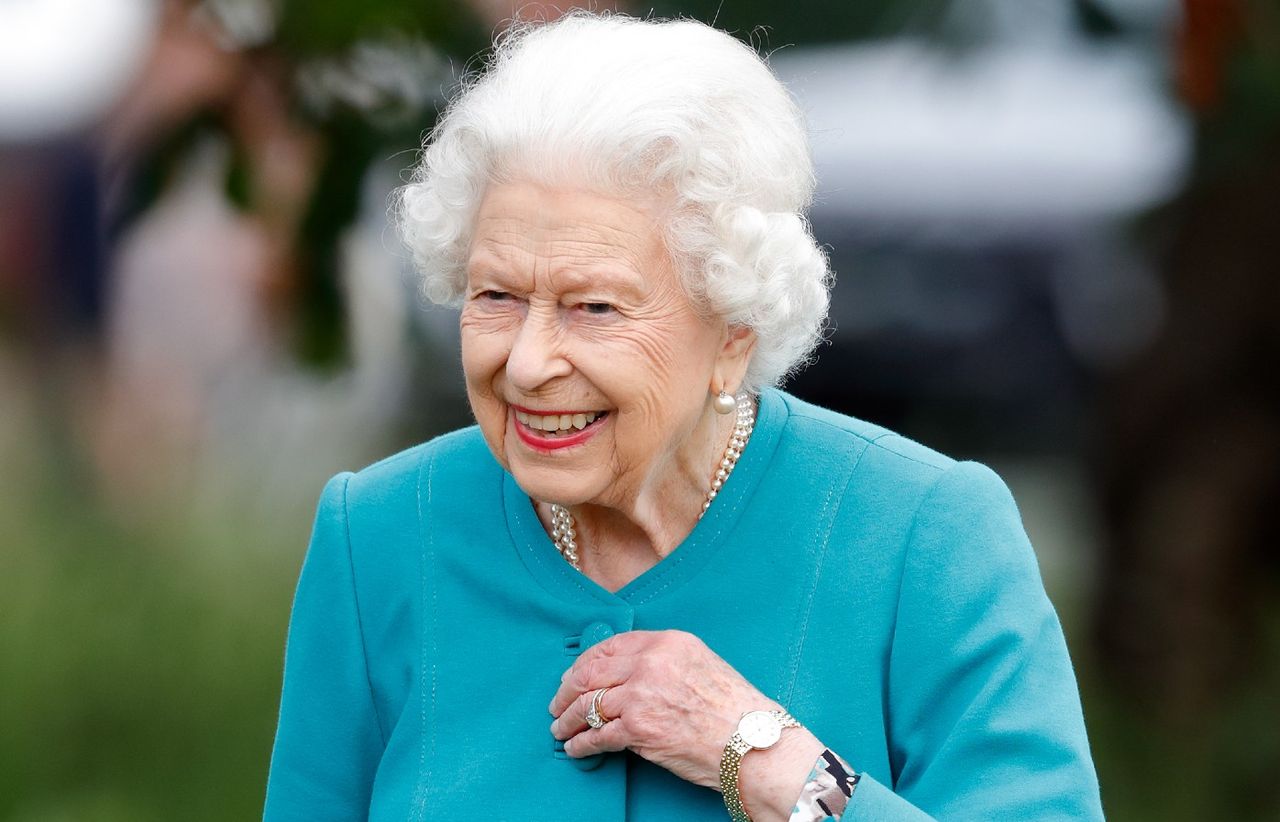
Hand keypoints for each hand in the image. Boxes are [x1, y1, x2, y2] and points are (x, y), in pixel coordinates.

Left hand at [548, 629, 823, 821]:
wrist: (753, 742)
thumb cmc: (735, 708)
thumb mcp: (700, 663)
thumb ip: (663, 660)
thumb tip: (627, 671)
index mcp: (665, 642)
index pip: (609, 646)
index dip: (584, 663)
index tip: (573, 675)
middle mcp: (649, 663)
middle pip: (589, 673)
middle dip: (566, 691)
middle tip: (558, 704)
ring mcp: (640, 696)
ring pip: (587, 705)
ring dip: (568, 720)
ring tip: (561, 728)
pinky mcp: (638, 729)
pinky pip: (596, 736)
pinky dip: (581, 744)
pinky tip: (575, 747)